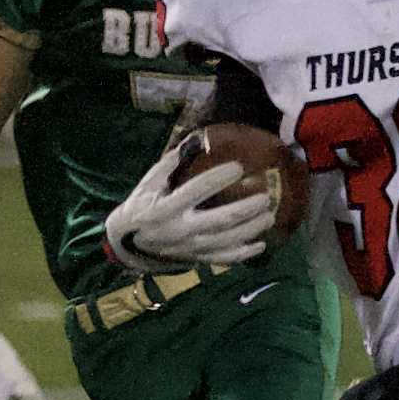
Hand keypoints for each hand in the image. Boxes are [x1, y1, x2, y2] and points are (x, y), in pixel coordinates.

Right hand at [103, 139, 274, 272]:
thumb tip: (197, 139)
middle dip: (246, 209)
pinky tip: (261, 244)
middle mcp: (180, 229)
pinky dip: (244, 254)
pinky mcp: (196, 260)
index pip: (197, 190)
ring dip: (251, 229)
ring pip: (227, 241)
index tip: (239, 167)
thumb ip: (171, 163)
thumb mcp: (149, 182)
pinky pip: (223, 259)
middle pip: (220, 220)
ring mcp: (190, 248)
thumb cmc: (143, 205)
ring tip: (270, 215)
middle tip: (265, 196)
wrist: (129, 242)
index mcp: (167, 207)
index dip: (218, 178)